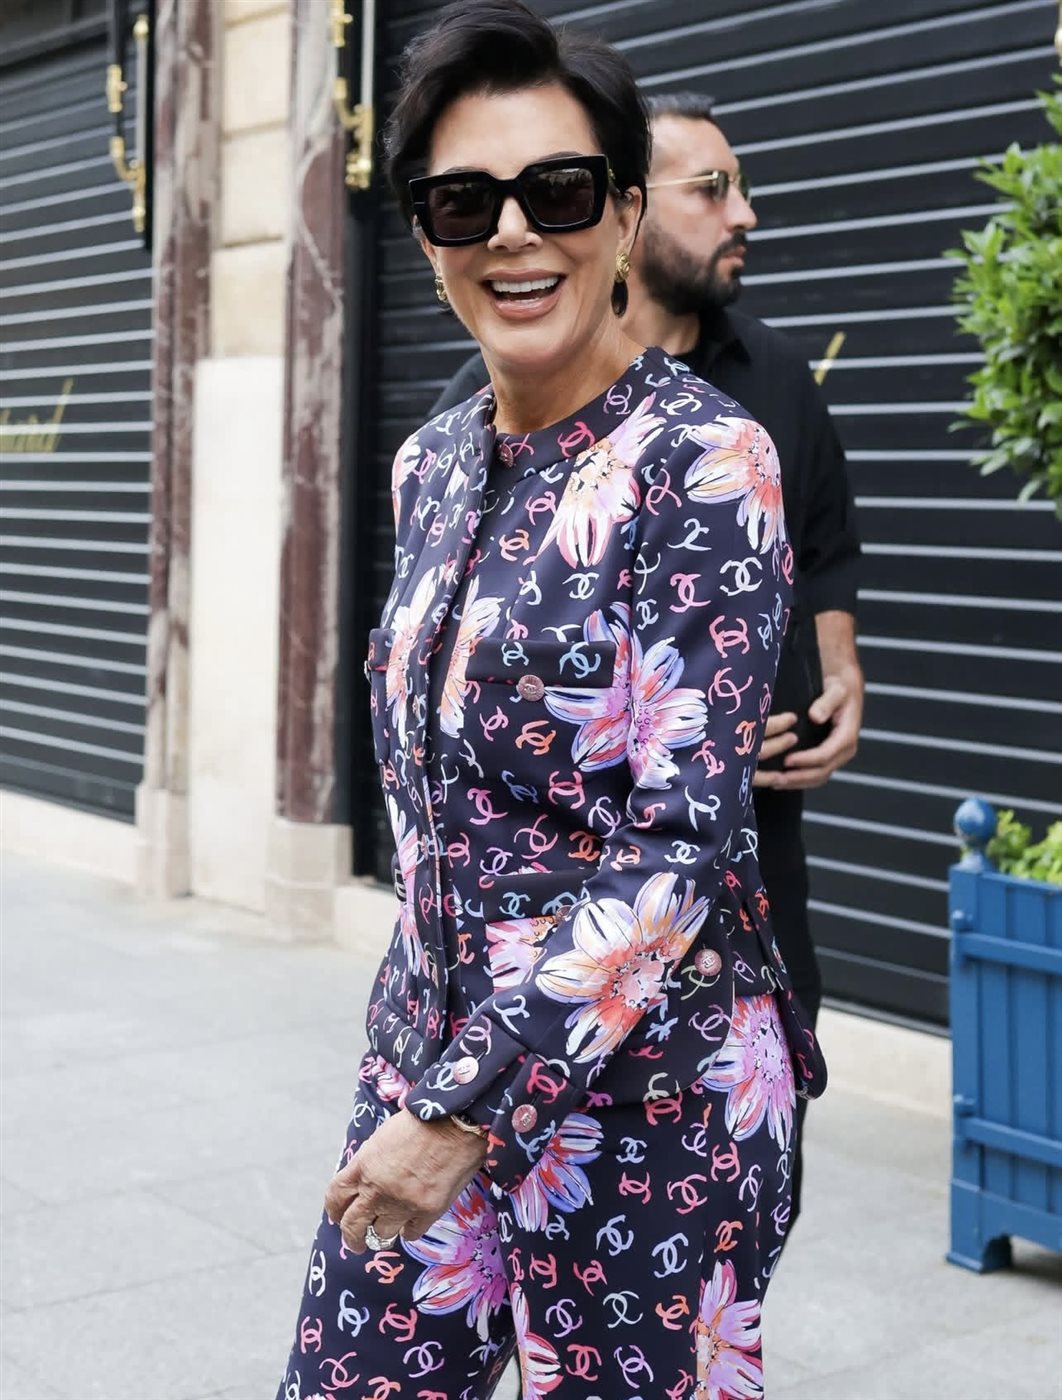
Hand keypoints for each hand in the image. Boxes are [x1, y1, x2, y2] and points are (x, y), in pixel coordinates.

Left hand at [324, 1108, 486, 1251]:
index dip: (335, 1210)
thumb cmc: (421, 1122)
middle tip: (356, 1243)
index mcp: (364, 1165)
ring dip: (383, 1232)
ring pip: (380, 1235)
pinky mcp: (426, 1212)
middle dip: (352, 1238)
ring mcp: (401, 1204)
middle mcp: (377, 1189)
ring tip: (388, 1230)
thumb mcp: (384, 1137)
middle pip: (352, 1226)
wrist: (455, 1122)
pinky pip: (410, 1234)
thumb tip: (366, 1183)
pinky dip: (410, 1229)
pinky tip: (414, 1220)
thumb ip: (371, 1163)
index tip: (338, 1216)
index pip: (335, 1196)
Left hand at [757, 666, 863, 790]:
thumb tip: (815, 716)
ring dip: (798, 782)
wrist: (846, 688)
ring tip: (776, 782)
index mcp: (847, 734)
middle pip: (822, 771)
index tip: (787, 760)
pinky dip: (800, 779)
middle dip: (799, 777)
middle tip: (776, 778)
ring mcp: (838, 755)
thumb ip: (826, 702)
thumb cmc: (839, 687)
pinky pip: (816, 773)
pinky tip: (782, 779)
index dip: (806, 760)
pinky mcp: (830, 756)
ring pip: (819, 777)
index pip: (825, 755)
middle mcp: (845, 749)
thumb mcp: (836, 689)